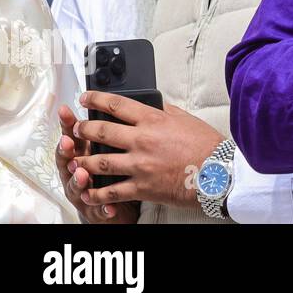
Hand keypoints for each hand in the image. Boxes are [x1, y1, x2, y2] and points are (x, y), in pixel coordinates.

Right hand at [55, 106, 137, 222]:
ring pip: (76, 186)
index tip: (66, 111)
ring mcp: (83, 192)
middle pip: (67, 160)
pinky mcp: (95, 210)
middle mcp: (78, 172)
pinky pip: (98, 209)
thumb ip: (114, 128)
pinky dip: (102, 207)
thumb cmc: (114, 170)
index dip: (68, 124)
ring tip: (81, 173)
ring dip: (78, 179)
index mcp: (85, 153)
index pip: (74, 136)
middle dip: (67, 150)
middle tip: (68, 141)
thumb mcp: (112, 147)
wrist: (121, 203)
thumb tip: (121, 104)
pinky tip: (109, 206)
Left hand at [69, 92, 223, 209]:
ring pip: (99, 163)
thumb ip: (166, 111)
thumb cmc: (206, 146)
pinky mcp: (141, 187)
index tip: (85, 98)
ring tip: (75, 160)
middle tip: (76, 129)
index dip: (97, 99)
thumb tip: (152, 104)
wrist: (217, 173)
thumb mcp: (187, 119)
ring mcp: (140, 165)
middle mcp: (143, 141)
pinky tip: (89, 192)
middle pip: (101, 132)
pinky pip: (111, 191)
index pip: (117, 105)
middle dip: (83, 129)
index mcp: (154, 121)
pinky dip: (97, 193)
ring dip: (82, 161)